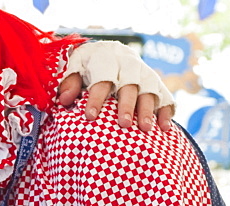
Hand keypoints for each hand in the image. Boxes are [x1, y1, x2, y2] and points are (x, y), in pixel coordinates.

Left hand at [59, 40, 174, 131]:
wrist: (108, 53)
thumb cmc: (87, 66)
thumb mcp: (74, 67)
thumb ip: (69, 82)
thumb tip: (64, 100)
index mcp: (106, 59)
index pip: (102, 79)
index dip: (97, 98)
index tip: (90, 117)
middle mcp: (129, 66)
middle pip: (130, 86)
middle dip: (127, 105)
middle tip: (124, 124)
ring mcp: (145, 75)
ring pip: (149, 92)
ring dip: (148, 110)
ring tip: (145, 129)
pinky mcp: (157, 84)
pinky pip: (166, 97)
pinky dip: (166, 112)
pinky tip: (164, 128)